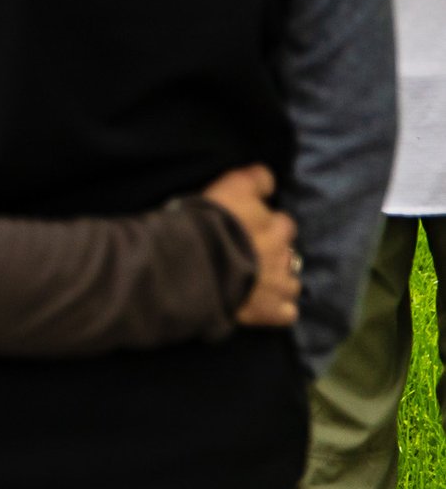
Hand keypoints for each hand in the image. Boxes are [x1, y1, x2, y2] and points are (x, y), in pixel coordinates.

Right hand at [204, 165, 300, 328]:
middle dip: (275, 249)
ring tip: (258, 283)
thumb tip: (267, 176)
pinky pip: (287, 312)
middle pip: (289, 248)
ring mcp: (279, 283)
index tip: (250, 222)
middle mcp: (280, 250)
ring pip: (293, 282)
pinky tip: (264, 306)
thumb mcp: (226, 187)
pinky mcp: (271, 310)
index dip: (266, 220)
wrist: (196, 262)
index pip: (281, 218)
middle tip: (252, 252)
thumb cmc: (206, 222)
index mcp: (272, 223)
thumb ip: (251, 180)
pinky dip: (278, 309)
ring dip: (279, 281)